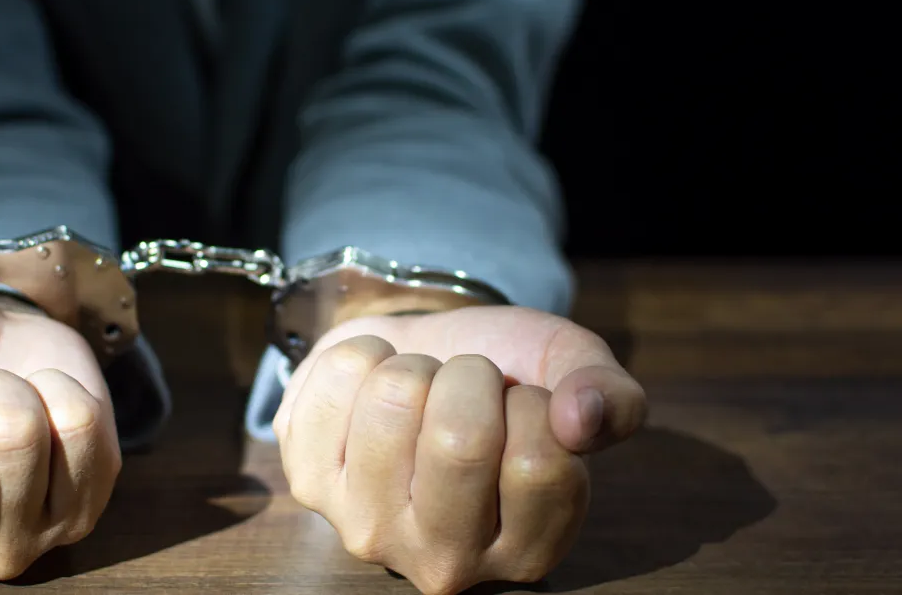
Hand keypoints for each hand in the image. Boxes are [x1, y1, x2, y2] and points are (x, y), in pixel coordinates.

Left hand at [273, 306, 645, 593]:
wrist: (417, 355)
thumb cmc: (500, 376)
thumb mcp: (569, 374)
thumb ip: (609, 396)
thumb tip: (582, 418)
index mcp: (525, 550)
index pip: (540, 463)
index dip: (531, 403)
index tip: (515, 403)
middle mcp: (443, 561)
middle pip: (459, 440)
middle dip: (469, 376)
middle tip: (463, 386)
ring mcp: (366, 527)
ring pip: (392, 399)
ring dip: (412, 365)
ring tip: (418, 388)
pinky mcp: (306, 480)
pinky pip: (337, 378)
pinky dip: (361, 354)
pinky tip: (369, 389)